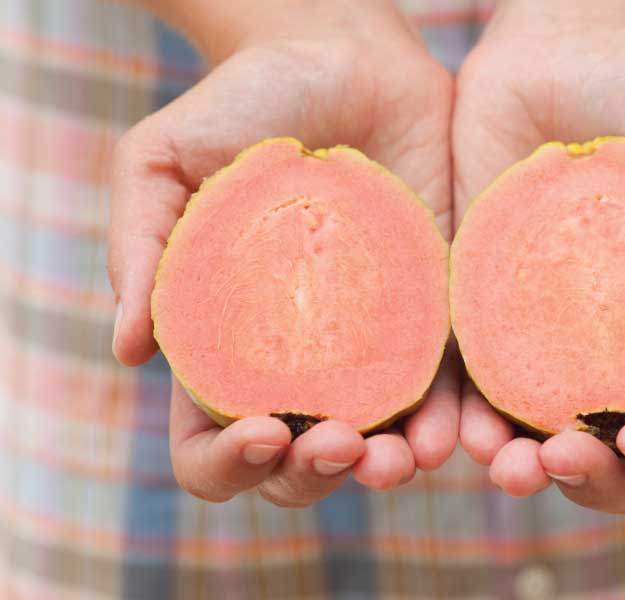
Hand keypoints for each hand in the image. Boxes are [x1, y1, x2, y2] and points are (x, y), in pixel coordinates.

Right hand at [107, 1, 457, 504]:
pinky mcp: (432, 313)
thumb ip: (142, 249)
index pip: (209, 439)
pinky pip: (444, 382)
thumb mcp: (163, 161)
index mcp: (226, 343)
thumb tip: (129, 351)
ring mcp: (369, 342)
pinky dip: (449, 419)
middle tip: (336, 444)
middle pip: (296, 460)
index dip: (226, 461)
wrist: (342, 59)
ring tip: (403, 461)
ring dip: (389, 469)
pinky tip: (453, 435)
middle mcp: (297, 360)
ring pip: (377, 439)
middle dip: (314, 474)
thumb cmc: (243, 106)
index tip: (260, 431)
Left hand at [453, 1, 624, 509]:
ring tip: (507, 465)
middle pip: (615, 462)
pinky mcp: (476, 310)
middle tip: (570, 454)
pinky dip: (461, 421)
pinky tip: (456, 435)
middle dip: (598, 481)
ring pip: (534, 440)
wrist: (567, 50)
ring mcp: (540, 341)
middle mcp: (611, 358)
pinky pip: (467, 382)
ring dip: (522, 471)